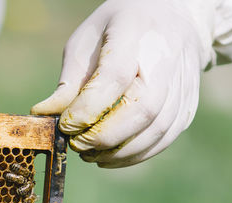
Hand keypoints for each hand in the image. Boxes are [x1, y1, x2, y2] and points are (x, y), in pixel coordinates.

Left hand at [32, 0, 214, 167]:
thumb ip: (69, 80)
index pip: (116, 76)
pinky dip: (136, 154)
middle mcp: (166, 57)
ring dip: (120, 152)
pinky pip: (165, 138)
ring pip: (157, 129)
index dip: (89, 107)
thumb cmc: (118, 31)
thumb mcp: (86, 41)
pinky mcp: (187, 104)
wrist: (172, 17)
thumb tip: (44, 114)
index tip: (66, 125)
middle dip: (104, 136)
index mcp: (135, 32)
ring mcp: (182, 83)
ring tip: (91, 155)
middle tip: (77, 146)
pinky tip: (112, 156)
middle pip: (142, 108)